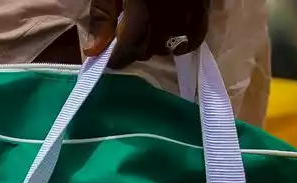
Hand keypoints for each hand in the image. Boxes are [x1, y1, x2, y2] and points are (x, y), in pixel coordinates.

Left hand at [84, 0, 210, 68]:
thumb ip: (103, 16)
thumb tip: (94, 51)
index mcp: (142, 15)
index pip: (127, 53)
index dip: (115, 58)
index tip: (107, 55)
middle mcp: (168, 22)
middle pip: (148, 51)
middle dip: (134, 47)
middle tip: (125, 32)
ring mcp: (188, 17)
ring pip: (170, 46)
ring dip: (156, 42)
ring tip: (148, 26)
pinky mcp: (202, 10)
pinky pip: (193, 36)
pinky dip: (181, 38)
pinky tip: (171, 27)